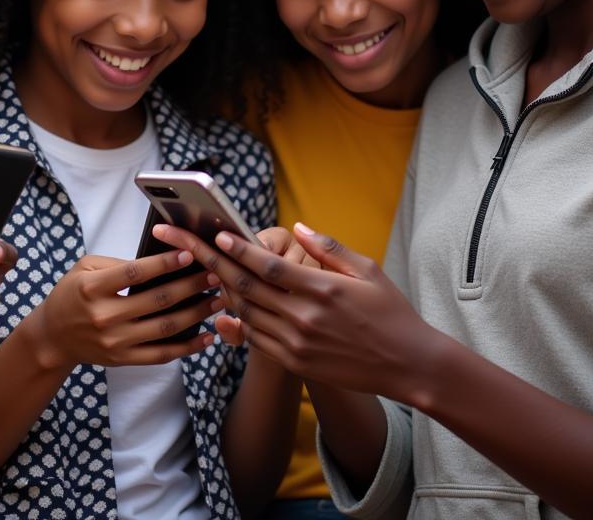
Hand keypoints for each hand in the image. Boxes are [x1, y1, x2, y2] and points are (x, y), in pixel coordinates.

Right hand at [27, 250, 219, 369]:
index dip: (164, 264)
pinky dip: (187, 348)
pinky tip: (207, 336)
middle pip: (157, 300)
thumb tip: (158, 260)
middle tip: (215, 273)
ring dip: (196, 314)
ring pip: (165, 328)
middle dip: (191, 286)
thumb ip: (118, 263)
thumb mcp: (85, 268)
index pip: (135, 274)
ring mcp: (115, 342)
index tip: (190, 253)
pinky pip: (161, 355)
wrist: (53, 337)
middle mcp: (105, 317)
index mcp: (93, 289)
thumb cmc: (71, 294)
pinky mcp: (123, 359)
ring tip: (218, 300)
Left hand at [153, 221, 439, 401]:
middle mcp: (304, 318)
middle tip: (184, 244)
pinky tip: (226, 302)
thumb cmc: (390, 311)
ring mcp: (296, 344)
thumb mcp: (366, 270)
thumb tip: (298, 228)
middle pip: (246, 287)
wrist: (408, 365)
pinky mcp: (295, 363)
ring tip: (200, 267)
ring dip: (221, 290)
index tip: (216, 233)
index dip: (238, 249)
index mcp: (322, 289)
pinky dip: (238, 318)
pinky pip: (256, 338)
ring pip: (246, 313)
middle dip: (211, 262)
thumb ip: (328, 247)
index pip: (268, 266)